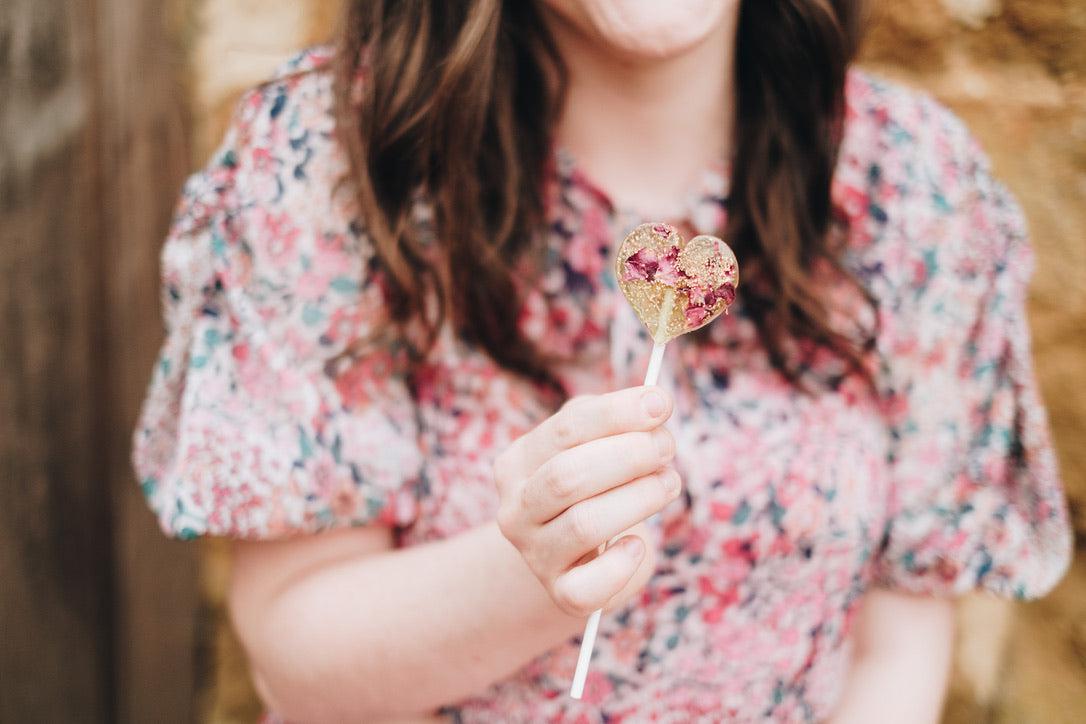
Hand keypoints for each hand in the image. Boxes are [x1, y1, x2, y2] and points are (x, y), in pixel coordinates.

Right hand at [493, 387, 679, 615]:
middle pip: (567, 477)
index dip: (618, 414)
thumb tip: (655, 401)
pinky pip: (588, 587)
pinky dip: (620, 564)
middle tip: (667, 447)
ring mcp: (535, 554)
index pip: (567, 428)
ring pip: (584, 525)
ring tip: (669, 483)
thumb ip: (616, 419)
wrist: (577, 553)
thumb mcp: (594, 444)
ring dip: (639, 498)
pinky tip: (637, 544)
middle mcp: (516, 508)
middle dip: (629, 456)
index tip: (661, 404)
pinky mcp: (561, 593)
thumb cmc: (594, 486)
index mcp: (518, 461)